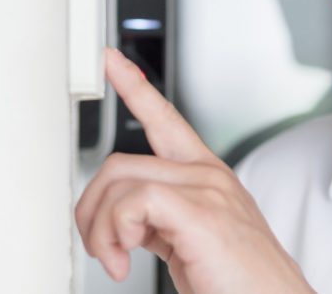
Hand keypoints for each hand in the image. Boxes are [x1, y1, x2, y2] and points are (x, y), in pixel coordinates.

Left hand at [75, 48, 313, 293]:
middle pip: (119, 163)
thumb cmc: (239, 283)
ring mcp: (207, 188)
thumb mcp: (191, 242)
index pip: (166, 120)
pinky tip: (126, 262)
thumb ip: (160, 220)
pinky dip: (114, 235)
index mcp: (207, 177)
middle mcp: (208, 174)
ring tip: (117, 261)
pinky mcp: (200, 211)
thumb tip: (122, 223)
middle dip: (91, 212)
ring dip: (100, 230)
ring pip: (118, 180)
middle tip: (105, 251)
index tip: (111, 60)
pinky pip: (132, 203)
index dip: (135, 87)